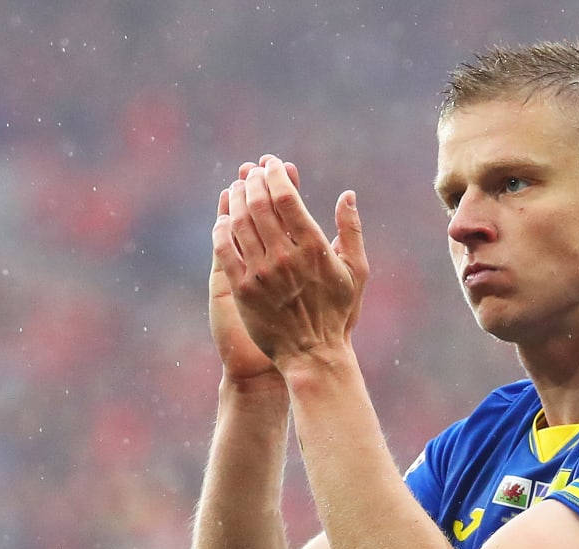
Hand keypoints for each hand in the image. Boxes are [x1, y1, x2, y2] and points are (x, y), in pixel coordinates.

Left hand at [213, 155, 368, 371]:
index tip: (271, 164)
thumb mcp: (356, 272)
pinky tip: (223, 219)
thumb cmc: (338, 313)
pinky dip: (222, 229)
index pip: (287, 198)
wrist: (312, 354)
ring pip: (240, 223)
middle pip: (260, 205)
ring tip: (237, 187)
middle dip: (253, 181)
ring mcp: (260, 273)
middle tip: (251, 171)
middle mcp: (285, 257)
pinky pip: (225, 250)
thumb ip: (352, 231)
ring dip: (236, 199)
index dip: (275, 174)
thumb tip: (347, 195)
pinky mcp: (242, 289)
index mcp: (314, 248)